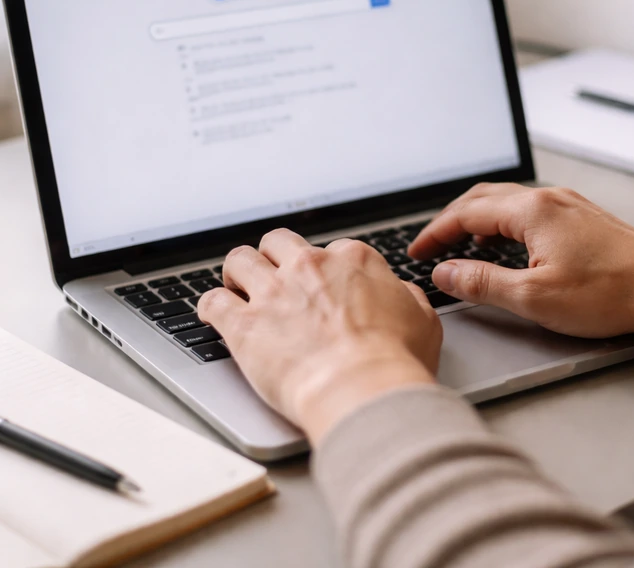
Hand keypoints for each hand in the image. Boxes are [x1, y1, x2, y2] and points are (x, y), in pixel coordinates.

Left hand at [197, 229, 440, 443]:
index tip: (322, 287)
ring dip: (237, 273)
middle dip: (274, 257)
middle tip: (273, 277)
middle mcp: (310, 267)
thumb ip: (405, 298)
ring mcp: (274, 293)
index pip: (331, 250)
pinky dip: (210, 306)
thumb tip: (399, 294)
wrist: (362, 391)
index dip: (325, 270)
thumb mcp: (423, 321)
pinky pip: (212, 301)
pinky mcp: (244, 324)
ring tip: (237, 287)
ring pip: (240, 260)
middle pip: (278, 242)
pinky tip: (213, 314)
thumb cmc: (395, 363)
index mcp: (353, 261)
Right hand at [408, 183, 633, 361]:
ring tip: (462, 247)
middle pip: (484, 198)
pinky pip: (531, 210)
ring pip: (509, 202)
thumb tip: (446, 274)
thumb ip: (482, 283)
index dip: (435, 234)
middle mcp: (549, 199)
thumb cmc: (611, 293)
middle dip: (452, 221)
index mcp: (531, 211)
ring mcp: (569, 205)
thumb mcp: (533, 297)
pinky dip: (505, 223)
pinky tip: (508, 246)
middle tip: (432, 246)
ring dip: (478, 220)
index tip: (417, 252)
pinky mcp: (584, 218)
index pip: (466, 214)